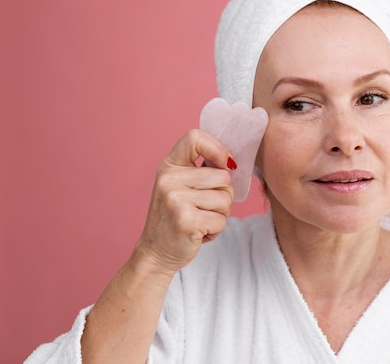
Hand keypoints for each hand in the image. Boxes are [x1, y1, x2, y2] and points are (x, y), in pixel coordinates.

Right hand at [134, 129, 235, 274]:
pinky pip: (222, 219)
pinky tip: (199, 232)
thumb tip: (233, 162)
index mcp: (168, 167)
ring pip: (226, 199)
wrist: (155, 252)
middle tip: (205, 208)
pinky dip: (216, 229)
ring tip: (201, 220)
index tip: (225, 165)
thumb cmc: (176, 217)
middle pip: (223, 176)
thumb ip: (202, 170)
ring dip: (221, 214)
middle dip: (224, 195)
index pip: (195, 138)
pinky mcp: (186, 220)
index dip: (217, 149)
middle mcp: (169, 180)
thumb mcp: (181, 186)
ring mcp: (176, 199)